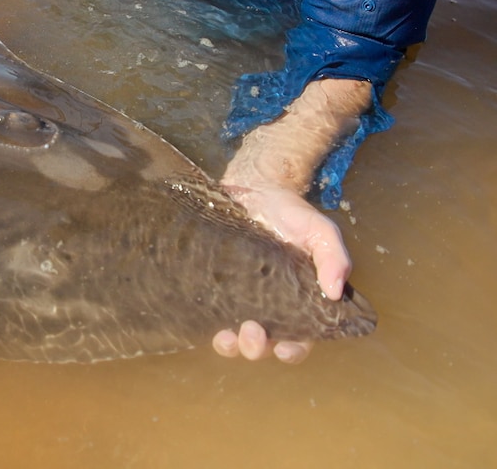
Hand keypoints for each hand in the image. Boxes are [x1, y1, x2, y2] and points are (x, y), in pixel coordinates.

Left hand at [212, 184, 350, 362]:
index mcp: (300, 303)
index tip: (285, 347)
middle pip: (264, 345)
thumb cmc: (293, 215)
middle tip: (252, 332)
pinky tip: (204, 318)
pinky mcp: (216, 287)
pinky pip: (210, 314)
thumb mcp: (321, 232)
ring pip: (234, 338)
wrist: (256, 190)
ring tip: (226, 336)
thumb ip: (334, 258)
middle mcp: (270, 308)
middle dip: (257, 347)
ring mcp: (241, 299)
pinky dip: (207, 323)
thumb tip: (336, 292)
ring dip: (230, 345)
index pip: (300, 340)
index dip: (293, 350)